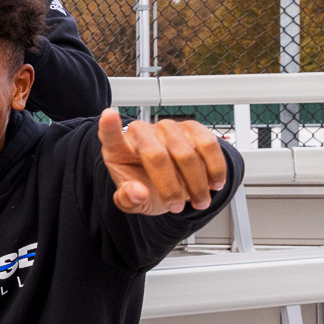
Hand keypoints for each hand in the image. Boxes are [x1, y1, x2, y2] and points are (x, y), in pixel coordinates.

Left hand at [97, 110, 228, 214]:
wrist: (172, 185)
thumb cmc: (146, 188)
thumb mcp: (132, 202)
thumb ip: (128, 199)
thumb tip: (138, 192)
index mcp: (118, 149)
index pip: (110, 135)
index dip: (109, 126)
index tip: (108, 115)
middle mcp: (141, 133)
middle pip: (157, 156)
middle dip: (171, 188)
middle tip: (176, 207)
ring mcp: (167, 128)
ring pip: (186, 154)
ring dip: (196, 184)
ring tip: (198, 201)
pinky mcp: (192, 128)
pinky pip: (208, 145)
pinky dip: (215, 169)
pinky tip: (214, 183)